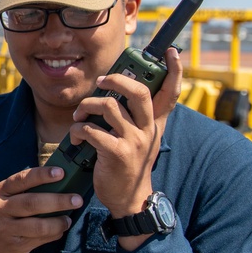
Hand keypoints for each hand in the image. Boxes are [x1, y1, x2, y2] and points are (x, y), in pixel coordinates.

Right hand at [0, 166, 81, 252]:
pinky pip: (40, 239)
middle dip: (58, 200)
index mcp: (1, 191)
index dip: (42, 175)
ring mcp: (6, 228)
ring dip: (58, 222)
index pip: (22, 179)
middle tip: (77, 199)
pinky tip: (59, 230)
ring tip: (68, 220)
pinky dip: (54, 234)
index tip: (61, 172)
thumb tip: (61, 184)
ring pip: (38, 225)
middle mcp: (1, 208)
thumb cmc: (3, 218)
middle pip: (32, 203)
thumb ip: (26, 192)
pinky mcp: (15, 245)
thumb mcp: (6, 201)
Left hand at [70, 47, 182, 220]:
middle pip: (139, 92)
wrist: (130, 199)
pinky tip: (76, 138)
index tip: (173, 53)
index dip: (175, 71)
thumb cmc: (129, 166)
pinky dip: (78, 130)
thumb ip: (135, 120)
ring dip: (87, 107)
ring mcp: (134, 141)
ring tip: (80, 116)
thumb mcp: (141, 141)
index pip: (171, 93)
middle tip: (102, 83)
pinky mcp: (117, 153)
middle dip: (116, 80)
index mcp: (155, 125)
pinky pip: (91, 130)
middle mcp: (148, 130)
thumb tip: (116, 96)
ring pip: (108, 107)